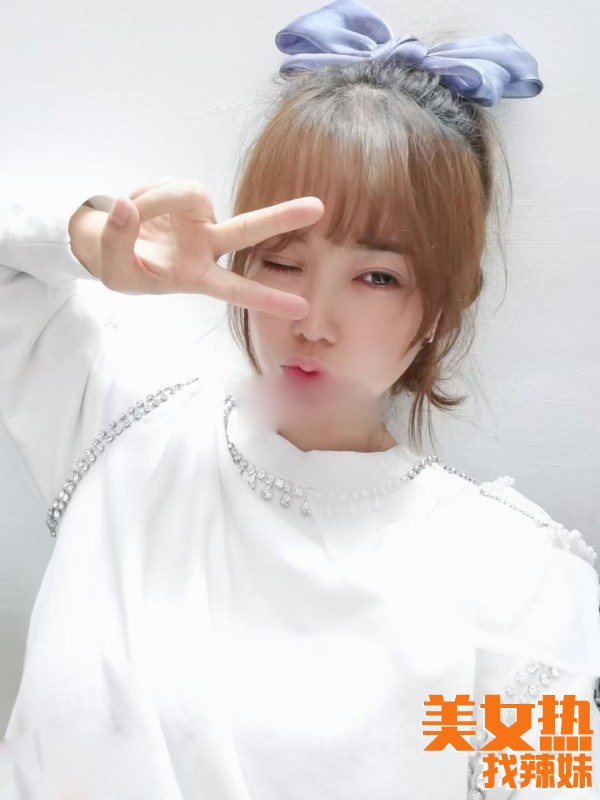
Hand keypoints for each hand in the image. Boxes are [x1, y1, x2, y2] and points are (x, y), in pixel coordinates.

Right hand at [99, 178, 323, 317]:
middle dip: (282, 218)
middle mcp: (207, 246)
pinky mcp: (187, 196)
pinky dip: (147, 192)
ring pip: (187, 194)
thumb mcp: (113, 268)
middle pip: (248, 230)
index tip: (302, 307)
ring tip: (128, 213)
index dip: (268, 299)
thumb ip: (118, 241)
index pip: (237, 290)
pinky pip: (171, 185)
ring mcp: (200, 219)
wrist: (107, 243)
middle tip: (319, 208)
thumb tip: (128, 206)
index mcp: (197, 276)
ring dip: (155, 199)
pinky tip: (134, 207)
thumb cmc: (121, 268)